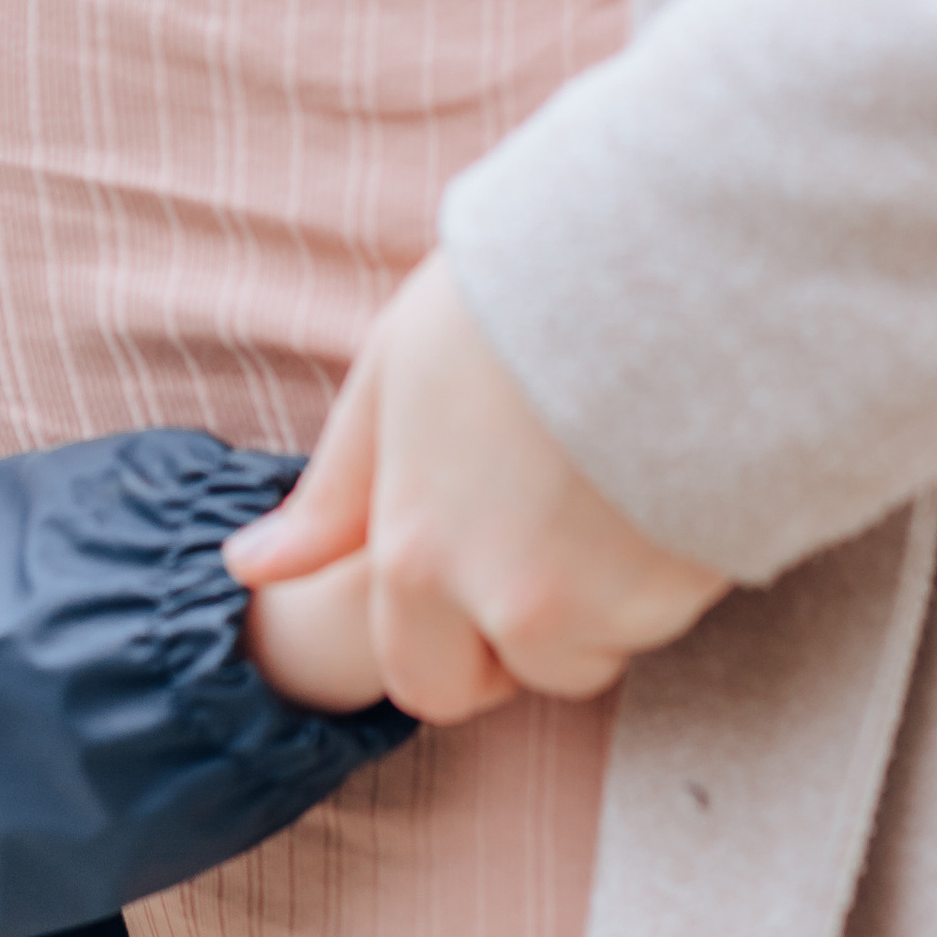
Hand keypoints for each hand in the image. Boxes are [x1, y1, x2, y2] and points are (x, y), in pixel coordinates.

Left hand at [224, 252, 731, 723]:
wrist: (653, 255)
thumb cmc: (512, 298)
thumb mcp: (394, 374)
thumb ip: (333, 494)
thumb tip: (250, 568)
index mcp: (417, 555)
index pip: (425, 681)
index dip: (453, 641)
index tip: (484, 573)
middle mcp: (506, 601)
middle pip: (521, 678)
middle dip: (535, 633)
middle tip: (557, 526)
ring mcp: (603, 603)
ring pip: (604, 641)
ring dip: (612, 590)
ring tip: (611, 472)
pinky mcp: (686, 586)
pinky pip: (674, 606)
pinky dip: (672, 561)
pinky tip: (667, 467)